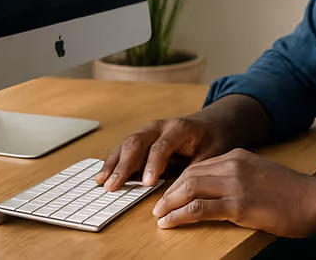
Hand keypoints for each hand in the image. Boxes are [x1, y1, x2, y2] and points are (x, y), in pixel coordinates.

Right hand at [95, 116, 227, 191]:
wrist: (213, 124)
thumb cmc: (213, 140)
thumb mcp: (212, 153)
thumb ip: (195, 168)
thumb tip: (181, 190)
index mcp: (178, 128)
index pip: (161, 147)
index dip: (152, 165)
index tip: (145, 183)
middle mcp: (159, 127)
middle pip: (137, 143)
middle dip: (124, 165)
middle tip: (114, 185)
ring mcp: (148, 132)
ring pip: (126, 145)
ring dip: (113, 164)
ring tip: (102, 182)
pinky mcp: (142, 139)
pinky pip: (124, 149)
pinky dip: (113, 162)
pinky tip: (103, 176)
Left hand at [151, 148, 315, 236]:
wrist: (314, 201)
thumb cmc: (292, 193)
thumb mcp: (261, 175)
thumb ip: (239, 177)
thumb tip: (217, 191)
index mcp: (238, 156)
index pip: (198, 166)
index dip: (179, 182)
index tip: (169, 195)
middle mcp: (234, 165)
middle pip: (188, 175)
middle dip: (169, 193)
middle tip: (157, 208)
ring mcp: (236, 184)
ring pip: (189, 189)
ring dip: (169, 204)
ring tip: (159, 217)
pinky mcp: (239, 205)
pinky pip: (200, 208)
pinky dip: (180, 215)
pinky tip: (170, 223)